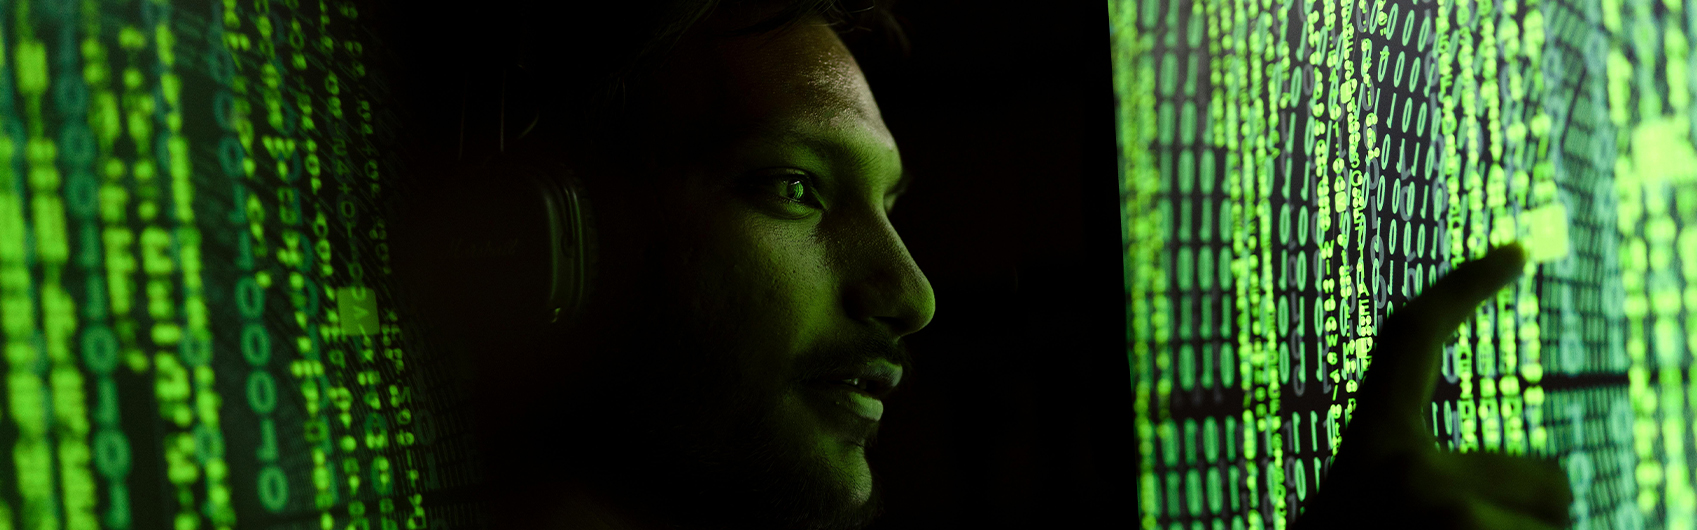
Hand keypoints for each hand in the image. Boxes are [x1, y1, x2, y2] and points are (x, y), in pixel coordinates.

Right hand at [1294, 244, 1573, 528]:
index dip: (1462, 289)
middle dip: (1529, 518)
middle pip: (1548, 479)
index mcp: (1374, 448)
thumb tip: (1524, 493)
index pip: (1412, 341)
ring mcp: (1445, 511)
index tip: (1515, 250)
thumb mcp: (1376, 519)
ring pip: (1554, 524)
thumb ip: (1427, 489)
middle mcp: (1405, 469)